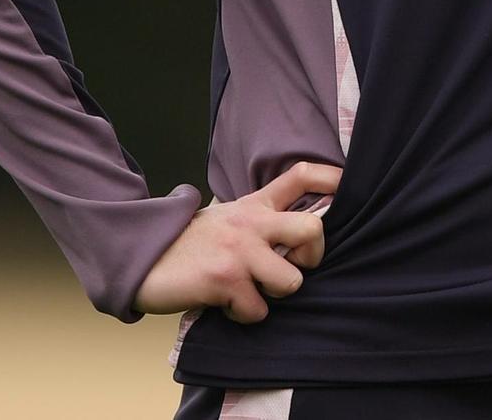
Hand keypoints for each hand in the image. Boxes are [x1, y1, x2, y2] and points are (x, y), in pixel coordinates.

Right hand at [133, 160, 342, 323]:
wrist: (143, 257)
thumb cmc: (191, 244)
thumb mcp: (228, 218)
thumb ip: (259, 221)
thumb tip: (296, 237)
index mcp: (254, 204)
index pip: (301, 176)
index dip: (331, 177)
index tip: (347, 184)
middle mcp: (252, 222)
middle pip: (313, 231)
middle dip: (314, 257)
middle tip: (294, 266)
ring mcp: (240, 250)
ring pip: (292, 282)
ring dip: (274, 296)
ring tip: (251, 291)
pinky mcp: (225, 280)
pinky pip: (258, 310)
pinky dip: (245, 315)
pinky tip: (226, 303)